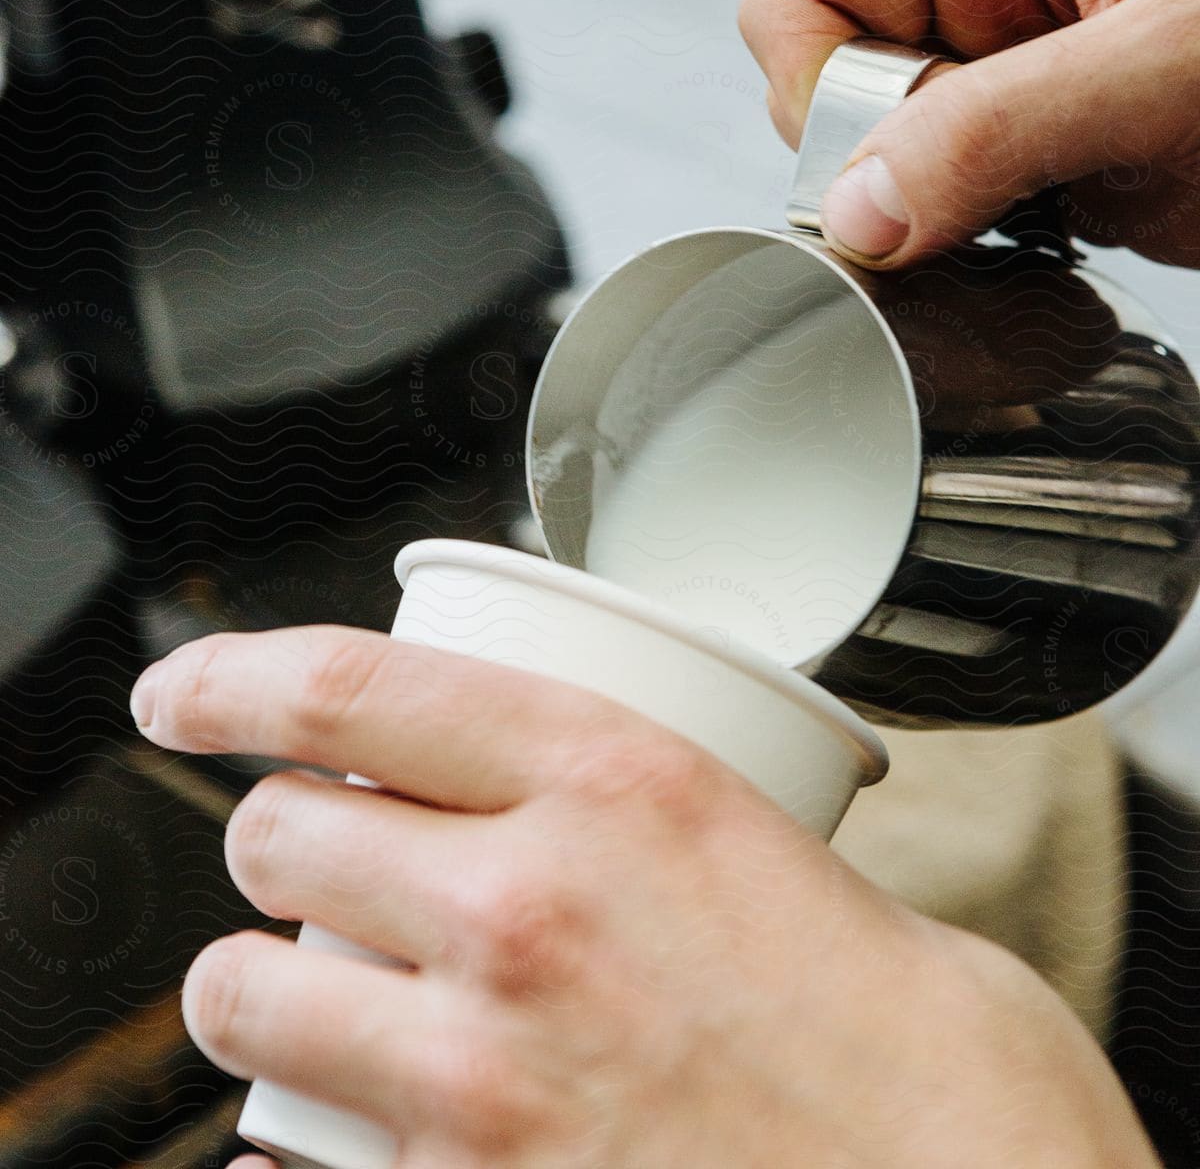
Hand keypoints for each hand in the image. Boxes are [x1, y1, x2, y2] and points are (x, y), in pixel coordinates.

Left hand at [131, 627, 1155, 1166]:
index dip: (228, 672)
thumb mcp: (769, 836)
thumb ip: (637, 801)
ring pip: (243, 990)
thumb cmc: (905, 1040)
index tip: (180, 685)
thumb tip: (543, 796)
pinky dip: (293, 1136)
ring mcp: (482, 1072)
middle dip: (277, 842)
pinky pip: (283, 1152)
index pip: (349, 686)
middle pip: (276, 833)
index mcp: (615, 779)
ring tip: (321, 995)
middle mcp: (526, 909)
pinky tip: (340, 1130)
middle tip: (320, 864)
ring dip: (262, 982)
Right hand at [739, 0, 1199, 268]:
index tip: (890, 164)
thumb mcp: (1166, 61)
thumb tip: (859, 208)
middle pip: (832, 88)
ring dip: (920, 219)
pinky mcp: (1056, 172)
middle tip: (976, 195)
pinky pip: (952, 215)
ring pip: (886, 162)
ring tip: (1023, 226)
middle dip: (871, 166)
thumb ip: (1003, 123)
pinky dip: (966, 254)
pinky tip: (1038, 258)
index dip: (818, 90)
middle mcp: (996, 2)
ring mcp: (1022, 93)